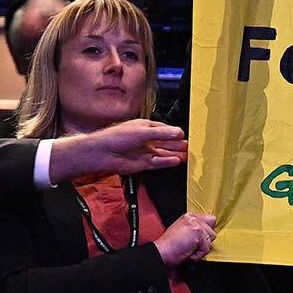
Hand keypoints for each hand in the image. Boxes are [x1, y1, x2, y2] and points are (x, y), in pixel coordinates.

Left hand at [49, 119, 186, 181]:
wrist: (101, 153)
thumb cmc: (117, 137)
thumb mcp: (143, 131)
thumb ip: (162, 133)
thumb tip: (180, 133)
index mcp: (146, 127)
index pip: (166, 130)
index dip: (176, 133)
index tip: (187, 136)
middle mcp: (147, 140)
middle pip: (167, 142)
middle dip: (178, 145)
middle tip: (191, 147)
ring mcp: (145, 152)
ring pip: (164, 153)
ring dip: (175, 154)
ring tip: (188, 155)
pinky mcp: (143, 164)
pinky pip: (158, 163)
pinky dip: (167, 162)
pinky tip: (177, 161)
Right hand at [153, 213, 217, 266]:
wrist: (160, 253)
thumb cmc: (169, 247)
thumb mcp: (182, 231)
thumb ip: (195, 229)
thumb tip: (207, 234)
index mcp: (189, 217)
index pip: (210, 220)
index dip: (207, 232)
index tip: (199, 240)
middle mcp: (193, 218)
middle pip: (212, 231)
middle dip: (205, 241)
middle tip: (191, 245)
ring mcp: (196, 225)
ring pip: (210, 240)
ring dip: (201, 249)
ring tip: (188, 249)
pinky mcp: (198, 233)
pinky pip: (206, 249)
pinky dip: (198, 255)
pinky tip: (187, 253)